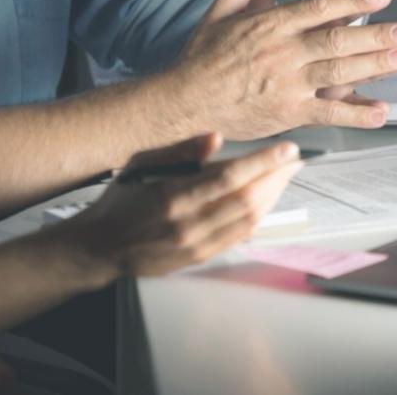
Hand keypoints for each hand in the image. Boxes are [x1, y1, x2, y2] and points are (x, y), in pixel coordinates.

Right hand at [57, 134, 302, 281]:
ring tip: (285, 177)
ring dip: (273, 197)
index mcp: (171, 197)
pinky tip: (266, 201)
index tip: (286, 149)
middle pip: (246, 200)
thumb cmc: (121, 200)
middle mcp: (187, 224)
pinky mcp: (199, 258)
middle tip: (295, 160)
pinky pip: (238, 237)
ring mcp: (195, 245)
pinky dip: (258, 217)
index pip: (229, 178)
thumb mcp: (141, 165)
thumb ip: (179, 152)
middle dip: (277, 178)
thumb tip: (216, 138)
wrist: (102, 247)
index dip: (263, 163)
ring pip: (248, 220)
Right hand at [165, 0, 396, 138]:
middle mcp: (282, 53)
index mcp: (270, 25)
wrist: (184, 100)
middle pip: (336, 40)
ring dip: (375, 66)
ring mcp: (287, 84)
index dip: (353, 0)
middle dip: (376, 35)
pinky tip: (380, 110)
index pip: (319, 7)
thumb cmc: (203, 59)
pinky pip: (328, 113)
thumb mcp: (220, 11)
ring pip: (338, 72)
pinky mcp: (287, 113)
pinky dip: (355, 113)